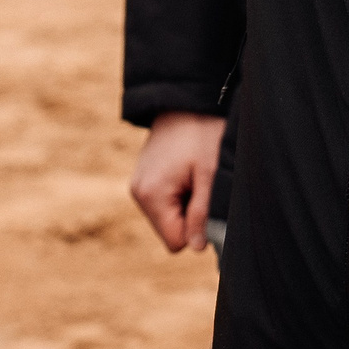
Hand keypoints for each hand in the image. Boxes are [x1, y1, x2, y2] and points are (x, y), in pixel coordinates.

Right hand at [129, 111, 226, 252]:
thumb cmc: (202, 132)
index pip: (174, 241)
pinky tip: (187, 170)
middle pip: (170, 230)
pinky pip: (164, 201)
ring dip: (186, 203)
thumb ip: (202, 213)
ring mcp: (139, 185)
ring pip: (168, 216)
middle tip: (203, 184)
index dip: (197, 230)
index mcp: (151, 195)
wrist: (185, 99)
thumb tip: (196, 249)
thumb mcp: (210, 173)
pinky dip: (179, 192)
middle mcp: (138, 193)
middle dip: (191, 215)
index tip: (209, 204)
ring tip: (195, 174)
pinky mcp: (144, 178)